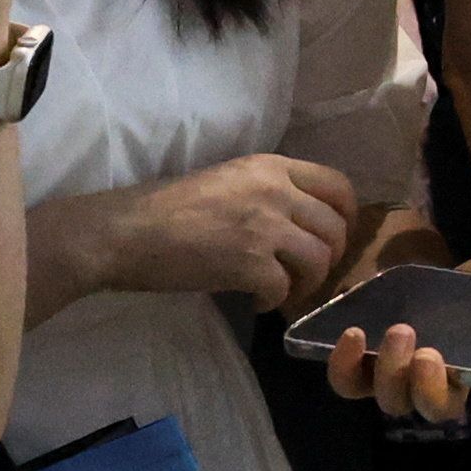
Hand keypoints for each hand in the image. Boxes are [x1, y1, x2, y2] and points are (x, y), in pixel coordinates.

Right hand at [75, 153, 358, 310]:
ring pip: (319, 260)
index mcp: (272, 167)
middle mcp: (277, 190)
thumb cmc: (166, 209)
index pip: (338, 186)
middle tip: (307, 274)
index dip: (345, 217)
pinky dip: (275, 302)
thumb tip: (300, 223)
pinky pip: (284, 288)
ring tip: (283, 292)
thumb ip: (268, 193)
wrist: (124, 232)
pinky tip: (257, 303)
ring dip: (307, 283)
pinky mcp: (250, 262)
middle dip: (329, 257)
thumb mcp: (228, 182)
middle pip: (335, 228)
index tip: (333, 238)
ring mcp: (265, 225)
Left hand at [326, 245, 470, 424]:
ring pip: (387, 399)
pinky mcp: (361, 367)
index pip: (460, 404)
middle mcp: (429, 386)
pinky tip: (353, 334)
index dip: (457, 394)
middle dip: (424, 386)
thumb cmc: (469, 287)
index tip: (461, 370)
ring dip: (390, 372)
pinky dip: (342, 366)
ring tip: (397, 332)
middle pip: (425, 410)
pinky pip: (346, 383)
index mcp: (468, 375)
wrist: (422, 280)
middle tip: (430, 350)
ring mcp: (393, 379)